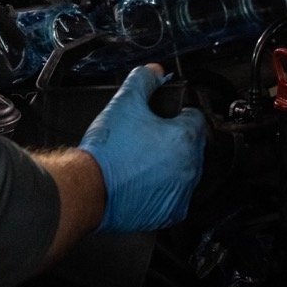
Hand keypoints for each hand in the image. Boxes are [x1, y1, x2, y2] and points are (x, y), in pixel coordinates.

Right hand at [78, 65, 206, 232]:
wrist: (89, 189)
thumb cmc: (108, 151)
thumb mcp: (124, 102)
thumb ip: (143, 80)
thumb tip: (155, 72)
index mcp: (185, 139)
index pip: (196, 118)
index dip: (179, 113)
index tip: (165, 116)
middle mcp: (189, 169)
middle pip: (192, 146)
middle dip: (175, 139)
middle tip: (149, 136)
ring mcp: (181, 194)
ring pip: (184, 171)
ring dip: (170, 164)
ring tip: (142, 158)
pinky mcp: (169, 214)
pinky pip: (174, 196)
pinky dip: (163, 188)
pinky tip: (142, 179)